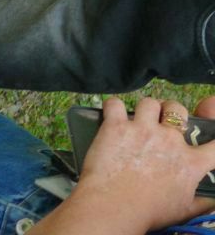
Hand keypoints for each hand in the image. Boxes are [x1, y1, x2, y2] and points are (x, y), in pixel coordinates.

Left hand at [73, 97, 214, 231]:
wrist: (114, 206)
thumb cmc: (150, 212)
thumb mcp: (184, 211)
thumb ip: (201, 204)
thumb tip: (212, 202)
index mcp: (190, 162)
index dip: (214, 140)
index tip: (208, 140)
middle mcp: (170, 139)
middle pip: (177, 110)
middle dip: (171, 112)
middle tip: (162, 121)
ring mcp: (142, 129)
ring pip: (149, 103)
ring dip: (145, 109)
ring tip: (138, 117)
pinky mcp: (116, 125)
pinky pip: (114, 104)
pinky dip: (112, 107)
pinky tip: (111, 115)